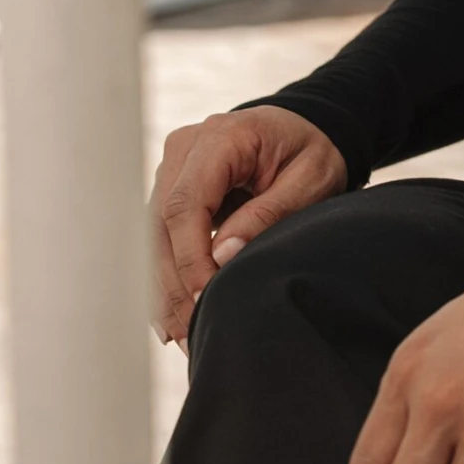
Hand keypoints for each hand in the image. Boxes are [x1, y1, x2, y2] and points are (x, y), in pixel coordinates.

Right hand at [150, 106, 346, 348]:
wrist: (305, 128)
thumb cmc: (311, 151)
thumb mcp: (310, 179)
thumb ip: (268, 213)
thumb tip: (222, 257)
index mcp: (219, 138)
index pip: (185, 204)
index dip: (190, 258)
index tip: (205, 299)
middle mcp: (184, 149)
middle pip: (160, 225)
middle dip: (174, 283)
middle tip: (191, 333)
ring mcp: (172, 168)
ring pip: (152, 237)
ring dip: (165, 288)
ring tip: (182, 336)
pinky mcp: (172, 189)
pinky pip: (159, 237)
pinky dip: (166, 277)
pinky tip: (171, 317)